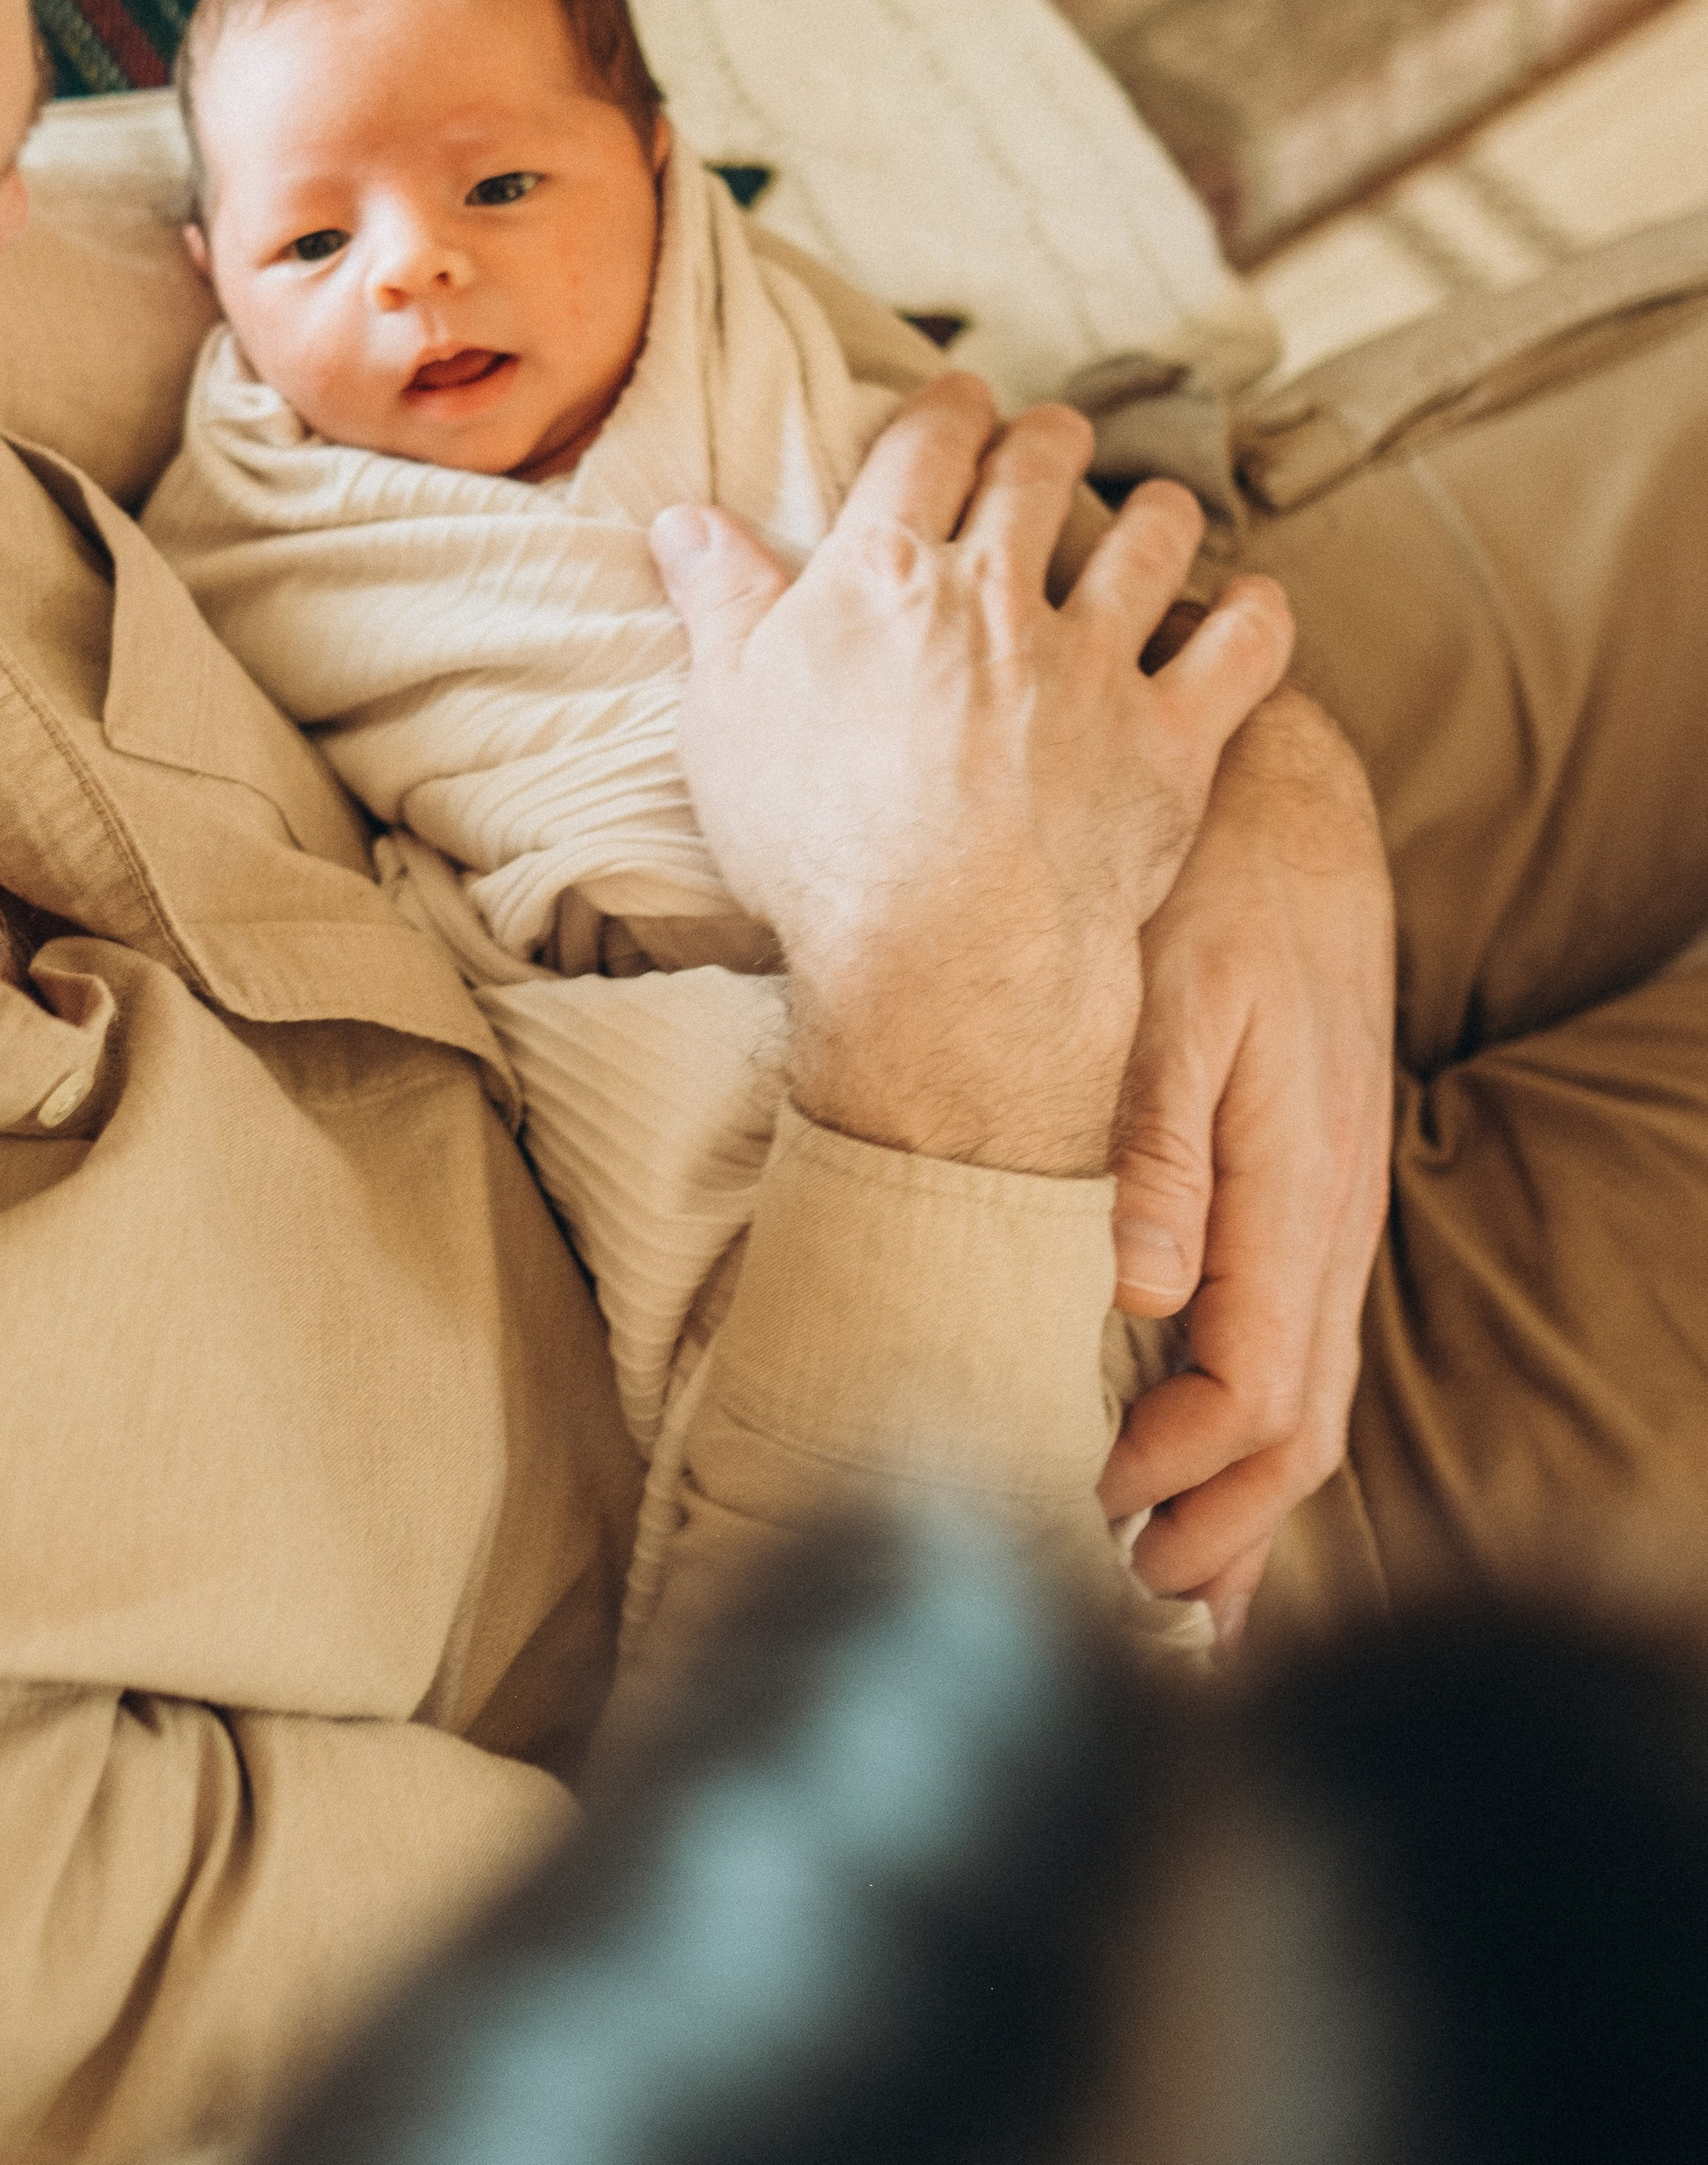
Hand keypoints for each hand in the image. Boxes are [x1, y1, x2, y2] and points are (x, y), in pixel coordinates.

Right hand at [648, 377, 1295, 1176]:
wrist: (938, 959)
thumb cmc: (814, 845)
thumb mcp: (723, 714)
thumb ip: (718, 602)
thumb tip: (684, 519)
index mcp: (884, 571)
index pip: (927, 445)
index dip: (950, 408)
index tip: (965, 398)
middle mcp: (997, 593)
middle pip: (1039, 472)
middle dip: (1050, 440)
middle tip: (1057, 438)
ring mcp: (1094, 663)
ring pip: (1149, 542)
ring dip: (1156, 512)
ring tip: (1158, 509)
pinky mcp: (1169, 740)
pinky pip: (1241, 651)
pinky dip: (1256, 616)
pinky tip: (1256, 602)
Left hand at [1098, 683, 1393, 1638]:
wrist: (1289, 815)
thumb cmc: (1213, 899)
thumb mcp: (1173, 1002)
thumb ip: (1158, 1148)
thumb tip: (1143, 1291)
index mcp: (1294, 1192)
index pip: (1251, 1390)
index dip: (1177, 1472)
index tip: (1090, 1509)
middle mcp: (1329, 1220)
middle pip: (1297, 1429)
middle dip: (1222, 1531)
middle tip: (1128, 1606)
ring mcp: (1330, 1212)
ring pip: (1311, 1398)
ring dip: (1248, 1503)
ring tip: (1180, 1595)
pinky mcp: (1311, 1195)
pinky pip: (1303, 1345)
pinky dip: (1260, 1433)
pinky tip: (1209, 1466)